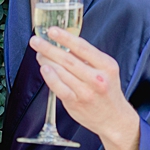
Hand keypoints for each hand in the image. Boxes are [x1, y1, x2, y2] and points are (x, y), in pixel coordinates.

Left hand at [30, 28, 139, 149]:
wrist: (114, 119)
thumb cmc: (107, 91)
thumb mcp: (106, 70)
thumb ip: (88, 58)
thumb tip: (64, 44)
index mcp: (106, 65)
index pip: (82, 47)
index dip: (65, 38)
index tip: (52, 30)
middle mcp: (97, 78)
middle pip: (68, 59)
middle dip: (49, 48)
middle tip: (36, 41)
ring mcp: (86, 92)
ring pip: (62, 72)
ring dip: (47, 61)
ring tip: (39, 54)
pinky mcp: (76, 103)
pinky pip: (59, 88)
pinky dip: (50, 77)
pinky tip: (44, 69)